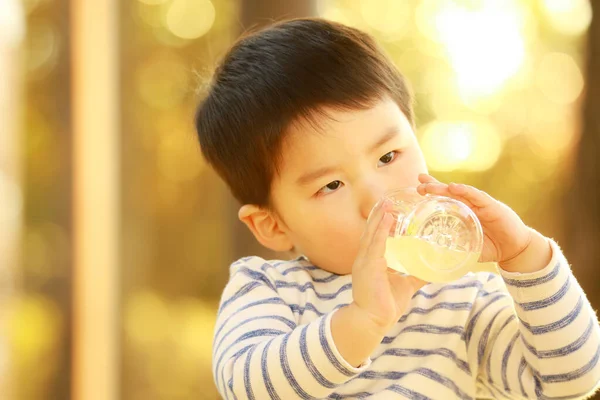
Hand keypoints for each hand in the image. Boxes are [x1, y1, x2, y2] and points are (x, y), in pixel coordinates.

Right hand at [350, 197, 426, 333]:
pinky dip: (381, 230)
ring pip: (372, 234)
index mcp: (372, 262)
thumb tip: (431, 271)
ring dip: (380, 218)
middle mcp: (366, 258)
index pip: (376, 237)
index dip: (382, 223)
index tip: (390, 210)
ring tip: (388, 203)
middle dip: (379, 215)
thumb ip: (415, 276)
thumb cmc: (385, 306)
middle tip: (388, 200)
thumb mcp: (404, 286)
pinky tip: (388, 218)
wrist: (372, 321)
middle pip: (372, 231)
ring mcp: (365, 261)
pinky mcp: (368, 266)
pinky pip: (375, 243)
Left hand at [416, 174, 536, 265]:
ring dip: (444, 188)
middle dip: (434, 187)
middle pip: (449, 193)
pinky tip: (455, 187)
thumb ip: (456, 250)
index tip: (417, 189)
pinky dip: (466, 191)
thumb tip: (436, 258)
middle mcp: (470, 206)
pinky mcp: (492, 206)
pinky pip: (478, 197)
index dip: (432, 193)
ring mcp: (481, 205)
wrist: (516, 250)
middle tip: (419, 183)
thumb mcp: (469, 249)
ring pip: (460, 193)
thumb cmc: (492, 247)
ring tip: (430, 185)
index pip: (445, 200)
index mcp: (464, 213)